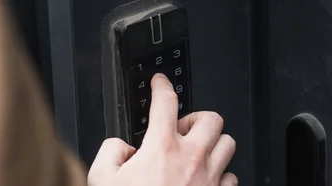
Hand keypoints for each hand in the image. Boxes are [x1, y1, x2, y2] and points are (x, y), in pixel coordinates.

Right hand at [88, 73, 236, 185]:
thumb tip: (122, 146)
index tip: (160, 82)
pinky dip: (220, 173)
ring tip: (195, 151)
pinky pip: (231, 176)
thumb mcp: (101, 178)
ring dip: (212, 143)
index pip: (166, 101)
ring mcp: (209, 178)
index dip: (162, 85)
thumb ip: (110, 151)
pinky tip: (203, 179)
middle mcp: (191, 158)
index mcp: (161, 148)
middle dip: (196, 118)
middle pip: (211, 119)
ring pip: (228, 144)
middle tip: (180, 128)